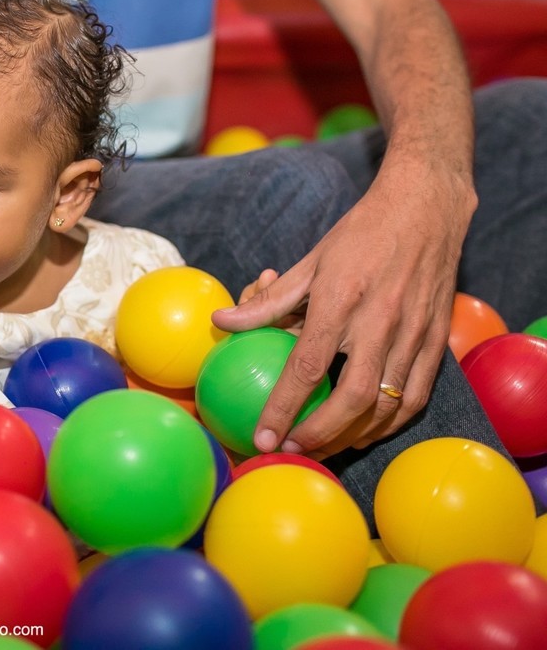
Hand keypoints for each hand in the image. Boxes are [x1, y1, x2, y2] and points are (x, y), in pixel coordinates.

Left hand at [213, 159, 473, 458]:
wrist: (425, 209)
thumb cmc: (359, 236)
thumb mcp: (309, 262)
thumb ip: (268, 302)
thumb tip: (221, 321)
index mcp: (340, 300)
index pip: (308, 365)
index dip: (284, 407)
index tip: (264, 436)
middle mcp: (380, 321)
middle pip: (353, 398)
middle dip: (321, 434)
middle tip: (292, 450)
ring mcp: (414, 334)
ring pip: (387, 405)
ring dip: (353, 436)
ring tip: (323, 448)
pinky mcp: (437, 341)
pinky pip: (415, 397)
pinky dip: (389, 424)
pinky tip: (364, 432)